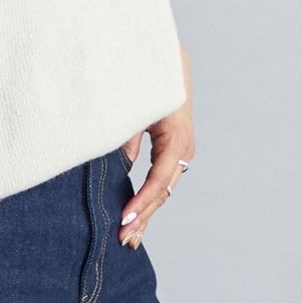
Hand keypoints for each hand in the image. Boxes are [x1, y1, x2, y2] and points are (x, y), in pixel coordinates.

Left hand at [119, 97, 194, 248]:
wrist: (170, 62)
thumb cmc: (150, 82)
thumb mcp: (135, 109)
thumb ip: (126, 137)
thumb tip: (118, 167)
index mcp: (176, 139)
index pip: (158, 180)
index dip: (141, 201)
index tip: (124, 219)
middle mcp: (183, 149)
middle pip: (162, 191)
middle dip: (143, 217)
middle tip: (123, 240)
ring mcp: (181, 152)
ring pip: (162, 190)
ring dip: (146, 214)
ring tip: (129, 239)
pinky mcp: (173, 152)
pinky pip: (161, 181)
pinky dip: (148, 200)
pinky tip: (136, 219)